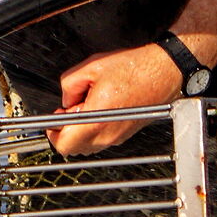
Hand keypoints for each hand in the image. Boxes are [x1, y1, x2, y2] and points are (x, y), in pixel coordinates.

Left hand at [50, 42, 182, 155]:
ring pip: (88, 146)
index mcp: (96, 120)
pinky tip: (101, 108)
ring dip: (80, 131)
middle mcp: (108, 134)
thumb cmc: (135, 69)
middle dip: (66, 131)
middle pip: (74, 149)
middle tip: (69, 111)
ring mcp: (118, 137)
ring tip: (87, 107)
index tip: (52, 121)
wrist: (165, 72)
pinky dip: (94, 129)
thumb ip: (69, 86)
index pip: (64, 144)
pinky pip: (102, 140)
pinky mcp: (126, 134)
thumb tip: (66, 100)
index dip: (52, 133)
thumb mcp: (91, 67)